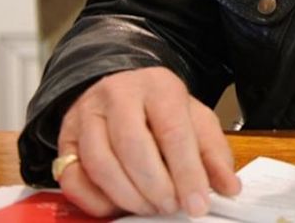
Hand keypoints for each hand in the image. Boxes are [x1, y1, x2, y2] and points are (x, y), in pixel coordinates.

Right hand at [55, 67, 240, 216]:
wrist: (121, 88)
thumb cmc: (161, 109)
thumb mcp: (195, 120)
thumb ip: (213, 154)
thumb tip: (230, 187)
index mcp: (158, 86)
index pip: (173, 131)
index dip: (186, 172)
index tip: (197, 203)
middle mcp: (118, 96)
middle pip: (133, 147)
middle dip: (155, 186)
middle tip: (171, 207)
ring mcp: (86, 116)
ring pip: (100, 163)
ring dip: (128, 196)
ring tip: (150, 208)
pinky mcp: (65, 139)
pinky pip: (72, 178)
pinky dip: (95, 201)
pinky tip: (118, 207)